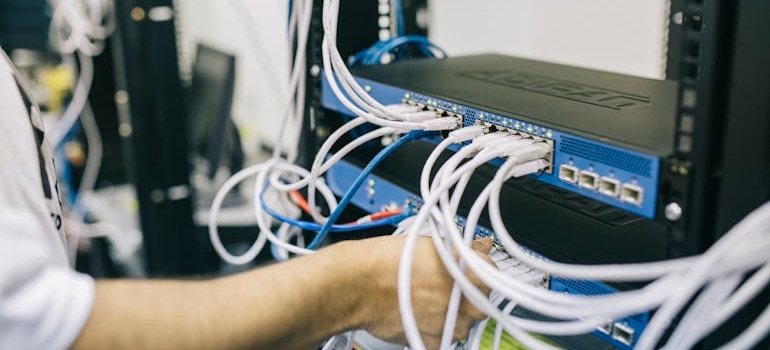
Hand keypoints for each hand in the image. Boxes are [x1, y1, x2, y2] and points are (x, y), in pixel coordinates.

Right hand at [352, 235, 493, 348]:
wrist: (359, 284)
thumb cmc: (389, 261)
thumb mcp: (433, 243)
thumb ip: (465, 249)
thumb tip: (481, 247)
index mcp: (471, 275)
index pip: (492, 274)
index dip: (477, 271)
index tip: (466, 271)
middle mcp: (466, 303)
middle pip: (480, 302)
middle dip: (466, 296)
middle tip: (443, 286)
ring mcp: (451, 326)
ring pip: (463, 324)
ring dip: (451, 314)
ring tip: (426, 301)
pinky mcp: (434, 343)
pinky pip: (443, 339)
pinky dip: (434, 330)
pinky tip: (419, 315)